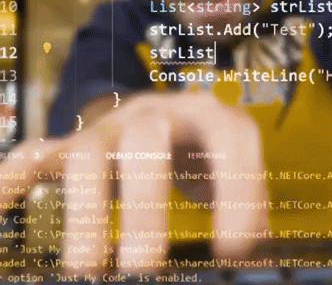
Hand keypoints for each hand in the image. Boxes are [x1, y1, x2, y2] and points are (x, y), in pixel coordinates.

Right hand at [0, 91, 267, 274]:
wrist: (164, 115)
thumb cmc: (202, 151)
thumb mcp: (231, 168)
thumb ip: (246, 208)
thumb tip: (255, 264)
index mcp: (208, 117)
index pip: (229, 139)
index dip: (237, 192)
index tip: (232, 254)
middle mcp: (157, 114)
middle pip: (148, 139)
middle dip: (145, 207)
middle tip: (143, 271)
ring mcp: (110, 127)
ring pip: (88, 154)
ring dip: (85, 214)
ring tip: (86, 271)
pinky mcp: (73, 142)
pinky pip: (35, 156)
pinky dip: (15, 183)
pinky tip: (5, 212)